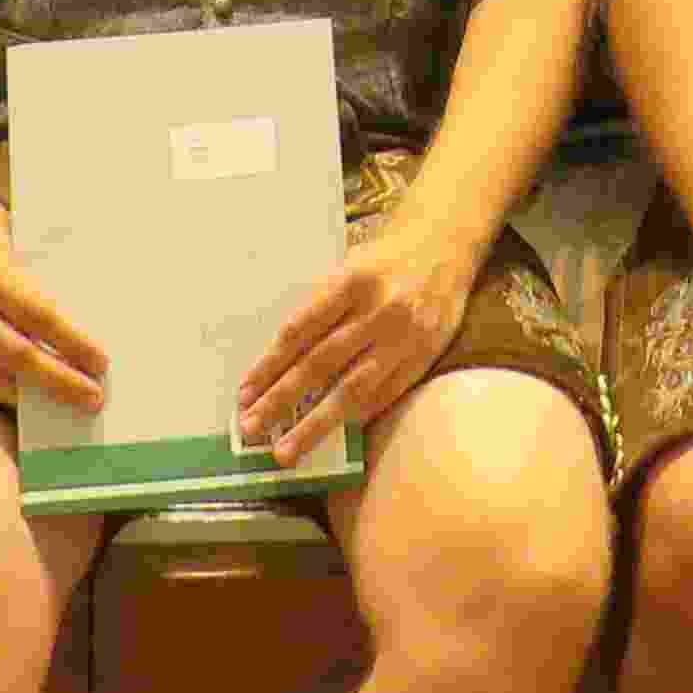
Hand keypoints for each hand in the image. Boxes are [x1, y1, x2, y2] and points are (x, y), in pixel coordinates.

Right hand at [0, 203, 106, 411]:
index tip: (100, 361)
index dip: (71, 341)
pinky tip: (31, 398)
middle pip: (16, 353)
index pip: (36, 313)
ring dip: (33, 396)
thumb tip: (90, 321)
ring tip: (67, 403)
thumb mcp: (20, 240)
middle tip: (93, 397)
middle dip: (59, 380)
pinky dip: (6, 391)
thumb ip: (43, 280)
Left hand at [235, 196, 476, 462]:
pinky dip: (355, 416)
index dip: (269, 365)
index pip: (300, 331)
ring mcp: (404, 338)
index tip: (244, 393)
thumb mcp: (350, 265)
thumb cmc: (387, 254)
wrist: (447, 242)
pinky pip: (384, 395)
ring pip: (351, 389)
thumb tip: (280, 359)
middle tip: (251, 429)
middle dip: (281, 400)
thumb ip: (322, 307)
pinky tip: (332, 434)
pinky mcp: (424, 356)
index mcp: (352, 281)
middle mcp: (378, 311)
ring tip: (285, 450)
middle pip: (320, 364)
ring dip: (314, 423)